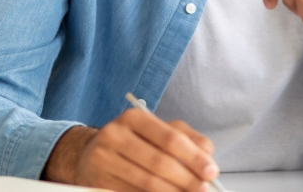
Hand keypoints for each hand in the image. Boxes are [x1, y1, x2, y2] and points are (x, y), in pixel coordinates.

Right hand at [42, 109, 218, 191]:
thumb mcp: (159, 131)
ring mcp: (103, 161)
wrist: (90, 156)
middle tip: (203, 189)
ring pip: (147, 183)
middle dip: (187, 179)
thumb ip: (186, 138)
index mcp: (133, 118)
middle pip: (159, 162)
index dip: (194, 157)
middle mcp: (114, 135)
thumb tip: (208, 156)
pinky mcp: (98, 183)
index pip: (170, 138)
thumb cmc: (133, 143)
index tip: (211, 171)